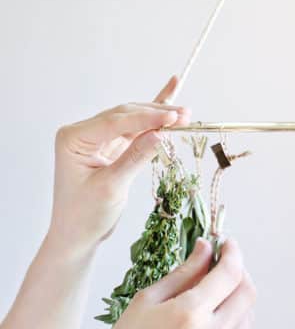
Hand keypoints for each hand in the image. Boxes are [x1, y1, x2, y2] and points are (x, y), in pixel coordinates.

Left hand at [48, 76, 190, 254]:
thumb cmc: (85, 215)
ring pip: (133, 120)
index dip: (146, 118)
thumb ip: (135, 157)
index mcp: (74, 138)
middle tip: (186, 115)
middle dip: (156, 114)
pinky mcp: (111, 146)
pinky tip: (170, 93)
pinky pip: (135, 128)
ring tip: (186, 114)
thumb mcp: (111, 187)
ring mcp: (98, 137)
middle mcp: (83, 132)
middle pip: (126, 116)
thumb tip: (161, 134)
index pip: (115, 121)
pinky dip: (152, 116)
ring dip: (159, 116)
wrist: (77, 236)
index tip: (174, 118)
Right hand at [86, 239, 255, 328]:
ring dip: (239, 299)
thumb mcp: (147, 301)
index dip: (233, 253)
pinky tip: (218, 323)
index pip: (230, 273)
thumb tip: (206, 248)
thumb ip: (183, 272)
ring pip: (249, 316)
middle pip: (247, 292)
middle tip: (223, 268)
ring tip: (216, 298)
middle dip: (239, 272)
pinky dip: (239, 325)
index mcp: (190, 313)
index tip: (228, 245)